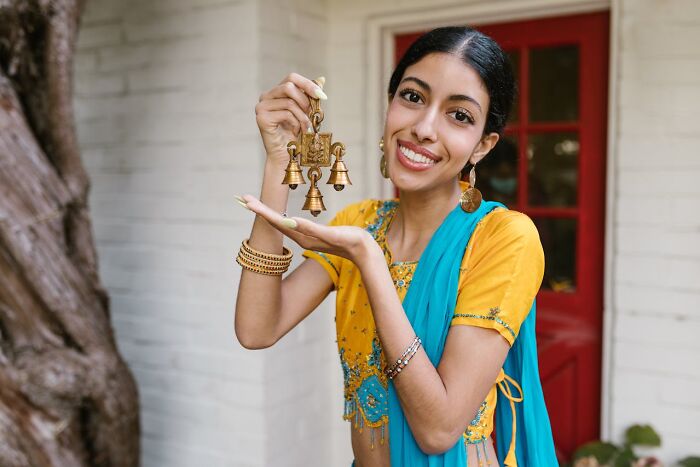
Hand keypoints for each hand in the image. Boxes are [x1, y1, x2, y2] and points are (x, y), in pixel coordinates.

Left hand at [239, 195, 379, 265]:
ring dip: (267, 214)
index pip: (276, 221)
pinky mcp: (312, 236)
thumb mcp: (332, 233)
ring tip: (255, 205)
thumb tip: (290, 221)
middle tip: (243, 199)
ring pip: (281, 224)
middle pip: (274, 222)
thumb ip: (311, 229)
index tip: (247, 201)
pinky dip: (280, 218)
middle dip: (259, 210)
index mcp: (302, 236)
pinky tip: (279, 217)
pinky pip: (291, 225)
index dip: (261, 210)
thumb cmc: (351, 241)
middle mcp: (300, 237)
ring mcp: (306, 237)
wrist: (364, 252)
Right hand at [255, 73, 327, 166]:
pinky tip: (295, 131)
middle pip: (289, 86)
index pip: (291, 78)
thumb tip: (322, 79)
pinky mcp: (262, 118)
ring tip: (304, 128)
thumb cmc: (295, 134)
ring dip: (302, 116)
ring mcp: (261, 107)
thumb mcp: (305, 112)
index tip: (322, 96)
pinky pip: (286, 113)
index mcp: (275, 92)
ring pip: (289, 102)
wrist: (286, 156)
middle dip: (305, 101)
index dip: (308, 84)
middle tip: (311, 115)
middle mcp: (266, 97)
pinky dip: (295, 123)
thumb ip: (310, 96)